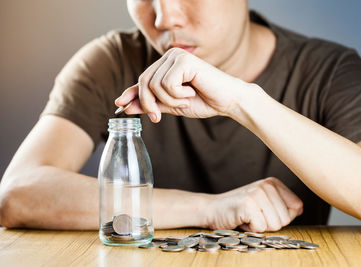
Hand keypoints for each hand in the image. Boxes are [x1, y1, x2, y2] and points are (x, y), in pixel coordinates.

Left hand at [115, 48, 253, 121]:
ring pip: (154, 84)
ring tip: (186, 100)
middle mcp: (169, 57)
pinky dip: (178, 95)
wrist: (228, 100)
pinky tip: (192, 92)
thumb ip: (151, 104)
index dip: (131, 93)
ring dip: (169, 100)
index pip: (142, 80)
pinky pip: (167, 83)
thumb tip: (125, 107)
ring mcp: (176, 57)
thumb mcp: (172, 105)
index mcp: (166, 66)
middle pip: (143, 81)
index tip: (120, 106)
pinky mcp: (183, 61)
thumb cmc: (204, 101)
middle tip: (157, 118)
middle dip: (148, 103)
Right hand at [205, 177, 302, 231]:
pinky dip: (250, 229)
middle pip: (286, 219)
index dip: (281, 216)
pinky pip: (261, 228)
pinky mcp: (248, 204)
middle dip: (269, 223)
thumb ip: (282, 205)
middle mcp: (267, 185)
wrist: (213, 208)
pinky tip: (241, 219)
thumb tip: (300, 208)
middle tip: (253, 215)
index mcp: (273, 182)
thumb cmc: (239, 209)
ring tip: (248, 216)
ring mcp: (257, 193)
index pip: (297, 207)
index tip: (264, 211)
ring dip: (260, 226)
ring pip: (275, 225)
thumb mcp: (264, 202)